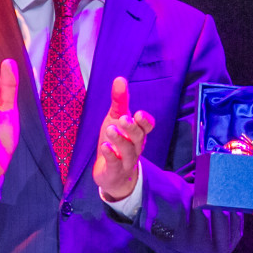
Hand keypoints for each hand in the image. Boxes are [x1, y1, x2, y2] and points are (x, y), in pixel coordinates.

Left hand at [93, 77, 153, 200]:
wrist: (112, 174)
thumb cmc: (116, 142)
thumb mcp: (115, 119)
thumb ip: (119, 101)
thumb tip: (119, 78)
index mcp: (137, 133)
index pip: (147, 127)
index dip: (145, 121)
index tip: (138, 114)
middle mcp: (135, 146)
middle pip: (139, 137)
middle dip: (132, 128)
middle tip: (123, 119)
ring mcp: (126, 160)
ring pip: (128, 151)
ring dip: (120, 140)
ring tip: (110, 130)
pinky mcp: (115, 170)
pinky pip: (115, 164)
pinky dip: (111, 155)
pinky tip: (105, 147)